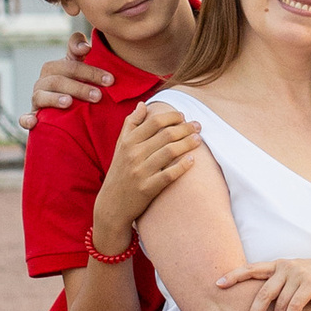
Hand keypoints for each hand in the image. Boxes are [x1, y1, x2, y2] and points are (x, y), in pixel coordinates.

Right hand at [31, 41, 111, 114]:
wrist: (60, 113)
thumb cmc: (75, 86)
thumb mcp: (81, 71)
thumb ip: (82, 54)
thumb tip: (86, 46)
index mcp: (58, 68)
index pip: (72, 63)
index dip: (89, 70)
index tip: (110, 80)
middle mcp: (45, 80)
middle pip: (59, 79)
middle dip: (79, 87)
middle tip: (98, 96)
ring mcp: (37, 98)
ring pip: (41, 95)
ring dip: (55, 98)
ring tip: (69, 102)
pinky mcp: (32, 116)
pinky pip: (25, 117)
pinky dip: (27, 119)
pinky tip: (34, 122)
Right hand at [90, 103, 201, 254]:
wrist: (111, 205)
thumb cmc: (119, 172)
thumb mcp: (120, 147)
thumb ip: (130, 124)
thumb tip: (142, 105)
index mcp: (128, 142)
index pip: (154, 122)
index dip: (172, 116)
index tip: (183, 116)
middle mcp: (133, 155)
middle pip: (166, 135)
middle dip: (185, 128)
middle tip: (198, 125)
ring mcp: (140, 172)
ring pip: (170, 152)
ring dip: (188, 143)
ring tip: (199, 139)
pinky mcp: (147, 189)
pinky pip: (169, 175)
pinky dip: (182, 166)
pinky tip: (192, 160)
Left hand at [215, 253, 310, 310]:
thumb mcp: (298, 273)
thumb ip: (280, 281)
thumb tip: (262, 298)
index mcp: (279, 264)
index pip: (251, 268)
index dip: (233, 275)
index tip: (217, 284)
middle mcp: (286, 267)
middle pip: (262, 292)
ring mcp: (298, 274)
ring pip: (279, 303)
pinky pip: (294, 306)